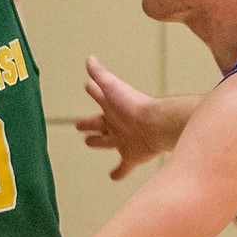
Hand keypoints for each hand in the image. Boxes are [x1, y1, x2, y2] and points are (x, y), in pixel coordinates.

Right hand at [75, 56, 161, 180]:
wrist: (156, 125)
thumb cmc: (134, 106)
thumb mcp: (113, 88)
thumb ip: (100, 75)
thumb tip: (89, 58)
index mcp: (112, 107)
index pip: (99, 96)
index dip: (93, 90)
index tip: (88, 85)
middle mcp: (117, 123)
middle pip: (99, 123)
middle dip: (90, 123)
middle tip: (80, 125)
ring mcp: (124, 140)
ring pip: (107, 142)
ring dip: (98, 142)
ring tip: (89, 143)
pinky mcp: (132, 156)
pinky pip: (123, 167)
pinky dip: (118, 172)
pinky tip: (113, 177)